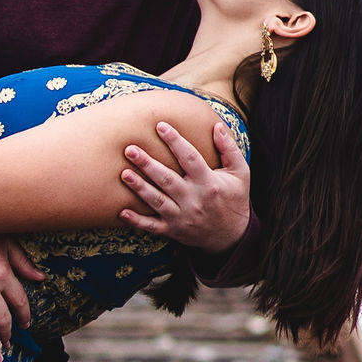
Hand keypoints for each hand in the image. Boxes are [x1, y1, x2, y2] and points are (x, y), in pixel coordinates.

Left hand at [118, 116, 251, 251]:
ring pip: (157, 201)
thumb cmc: (234, 198)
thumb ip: (229, 149)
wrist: (231, 235)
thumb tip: (216, 125)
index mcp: (209, 183)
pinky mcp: (172, 230)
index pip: (190, 158)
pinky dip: (137, 221)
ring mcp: (181, 217)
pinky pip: (152, 226)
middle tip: (130, 149)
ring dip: (139, 187)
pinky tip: (122, 212)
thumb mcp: (240, 173)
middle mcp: (193, 200)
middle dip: (148, 164)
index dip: (175, 141)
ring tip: (124, 173)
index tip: (161, 126)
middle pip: (167, 179)